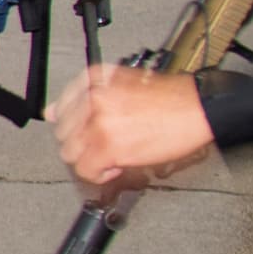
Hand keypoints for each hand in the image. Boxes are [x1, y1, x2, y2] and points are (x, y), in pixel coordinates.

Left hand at [49, 66, 215, 198]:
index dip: (74, 125)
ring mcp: (98, 123)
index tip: (83, 132)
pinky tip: (116, 165)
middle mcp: (92, 98)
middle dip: (82, 143)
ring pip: (70, 153)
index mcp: (94, 79)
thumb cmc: (171, 97)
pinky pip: (86, 170)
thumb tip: (53, 112)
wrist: (199, 108)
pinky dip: (100, 173)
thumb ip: (86, 96)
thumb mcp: (123, 84)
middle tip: (104, 144)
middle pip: (63, 132)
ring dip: (90, 158)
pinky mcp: (109, 147)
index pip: (60, 107)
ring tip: (112, 154)